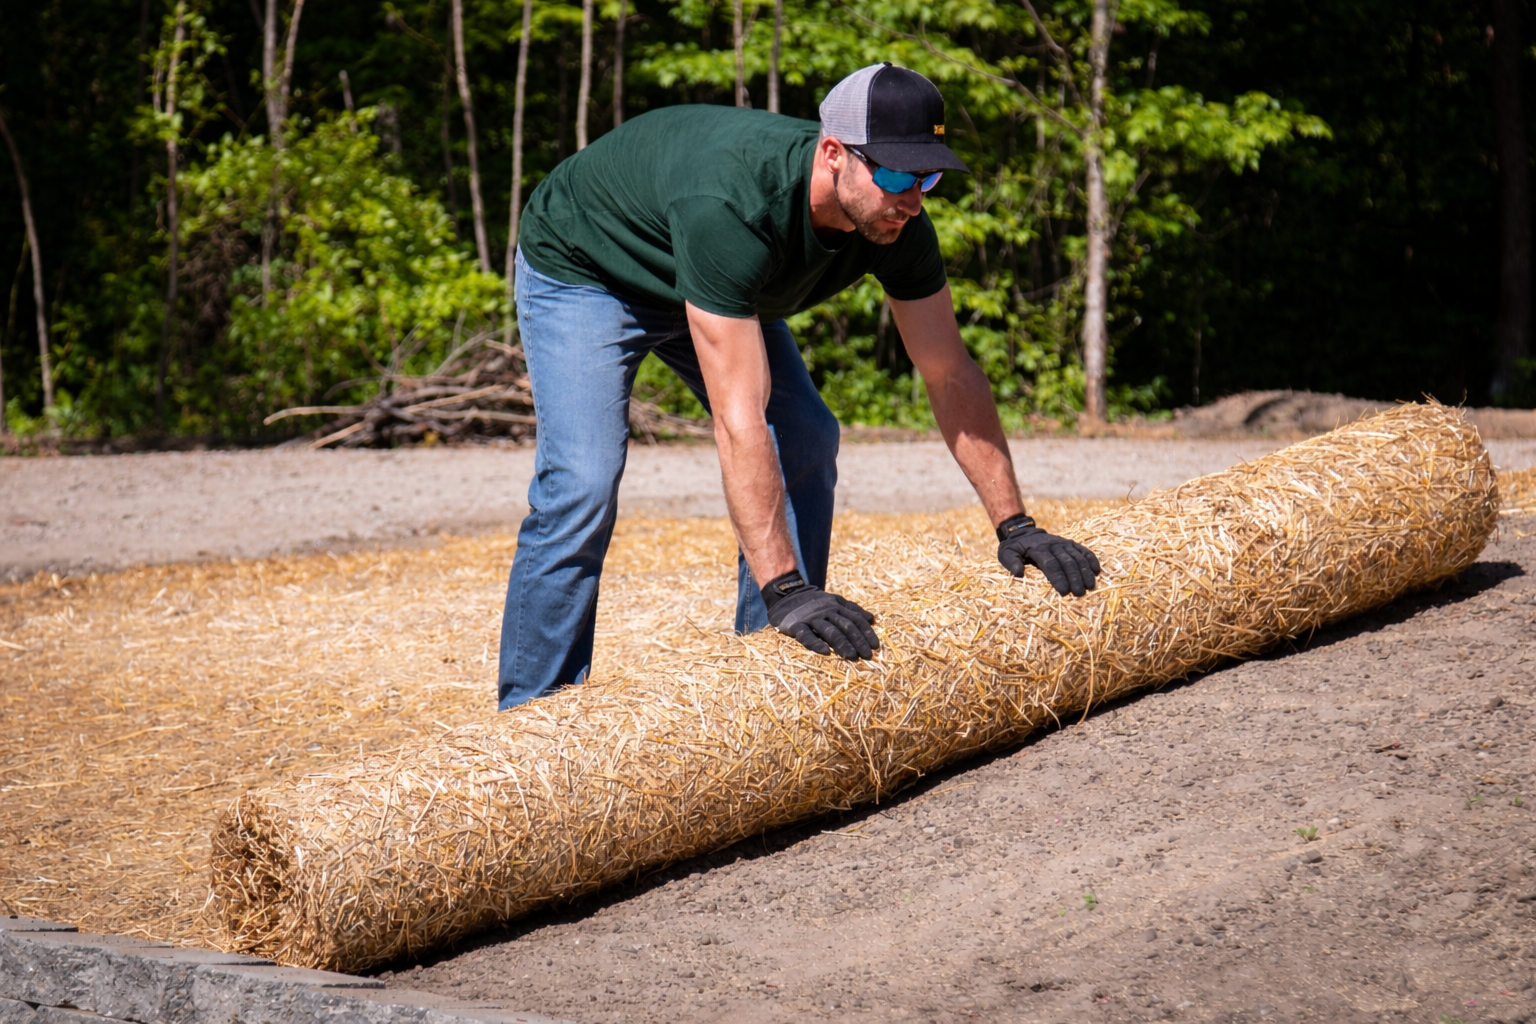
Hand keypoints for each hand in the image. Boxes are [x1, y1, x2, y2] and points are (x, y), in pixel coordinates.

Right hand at [761, 570, 879, 659]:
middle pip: (845, 626)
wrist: (785, 595)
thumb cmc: (813, 602)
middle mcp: (825, 611)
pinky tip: (825, 652)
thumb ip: (852, 609)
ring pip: (829, 631)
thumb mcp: (834, 601)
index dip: (866, 633)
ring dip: (842, 644)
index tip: (875, 646)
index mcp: (836, 606)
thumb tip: (871, 619)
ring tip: (851, 656)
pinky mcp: (796, 625)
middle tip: (867, 655)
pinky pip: (806, 635)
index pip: (855, 620)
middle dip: (858, 641)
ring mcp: (811, 618)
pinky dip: (815, 643)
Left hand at [996, 514, 1100, 596]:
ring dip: (1084, 571)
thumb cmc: (1014, 548)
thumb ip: (1011, 562)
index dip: (1058, 578)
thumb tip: (1019, 574)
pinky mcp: (1070, 543)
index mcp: (1037, 549)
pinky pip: (1083, 550)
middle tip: (1080, 593)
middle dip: (1074, 578)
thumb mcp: (1005, 553)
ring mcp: (1063, 543)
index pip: (1050, 564)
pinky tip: (1096, 570)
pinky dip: (1090, 559)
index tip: (1065, 591)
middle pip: (1066, 562)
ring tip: (1090, 586)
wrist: (1023, 532)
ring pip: (1076, 556)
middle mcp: (1053, 545)